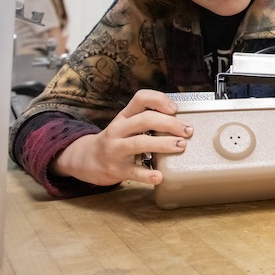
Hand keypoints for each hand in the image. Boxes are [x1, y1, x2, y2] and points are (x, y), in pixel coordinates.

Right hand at [51, 89, 193, 186]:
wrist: (86, 160)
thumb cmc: (115, 140)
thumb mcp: (126, 124)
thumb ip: (147, 119)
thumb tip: (180, 119)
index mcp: (124, 116)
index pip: (141, 98)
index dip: (160, 100)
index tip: (175, 109)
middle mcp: (118, 130)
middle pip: (145, 120)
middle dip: (169, 123)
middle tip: (188, 130)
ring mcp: (116, 149)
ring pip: (139, 142)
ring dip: (163, 143)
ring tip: (180, 146)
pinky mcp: (116, 170)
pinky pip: (133, 172)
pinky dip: (147, 175)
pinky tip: (159, 176)